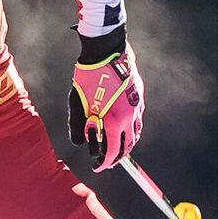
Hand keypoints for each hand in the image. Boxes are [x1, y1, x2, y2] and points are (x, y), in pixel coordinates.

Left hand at [68, 37, 143, 171]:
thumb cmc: (89, 77)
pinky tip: (123, 126)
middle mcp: (130, 116)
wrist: (106, 51)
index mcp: (115, 121)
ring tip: (117, 147)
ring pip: (136, 132)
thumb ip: (79, 126)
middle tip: (108, 161)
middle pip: (128, 145)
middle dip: (118, 156)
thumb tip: (80, 142)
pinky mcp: (139, 94)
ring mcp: (137, 105)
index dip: (105, 162)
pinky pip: (138, 118)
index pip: (112, 151)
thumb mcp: (78, 104)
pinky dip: (131, 128)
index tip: (99, 167)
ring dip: (127, 143)